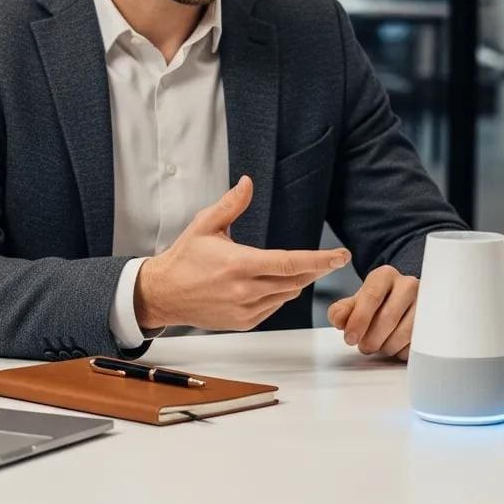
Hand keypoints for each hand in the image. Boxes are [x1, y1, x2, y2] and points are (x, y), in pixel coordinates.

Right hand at [135, 175, 351, 331]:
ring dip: (298, 281)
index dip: (319, 260)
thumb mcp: (205, 224)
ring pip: (287, 295)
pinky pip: (274, 307)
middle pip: (295, 280)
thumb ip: (231, 204)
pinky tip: (275, 282)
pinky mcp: (243, 322)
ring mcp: (245, 310)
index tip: (340, 255)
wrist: (163, 294)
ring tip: (302, 267)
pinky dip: (280, 294)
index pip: (290, 263)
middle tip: (330, 258)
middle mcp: (245, 290)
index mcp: (239, 264)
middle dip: (315, 269)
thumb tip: (248, 182)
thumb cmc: (184, 257)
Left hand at [327, 265, 417, 360]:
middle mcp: (408, 284)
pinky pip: (417, 343)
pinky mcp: (434, 321)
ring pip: (405, 332)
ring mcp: (425, 302)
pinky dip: (402, 351)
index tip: (350, 338)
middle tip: (364, 346)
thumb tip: (338, 318)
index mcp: (385, 275)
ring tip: (379, 345)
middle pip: (388, 317)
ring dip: (387, 346)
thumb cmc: (377, 303)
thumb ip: (342, 310)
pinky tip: (395, 346)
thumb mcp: (357, 303)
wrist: (401, 302)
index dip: (359, 320)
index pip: (371, 295)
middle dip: (372, 338)